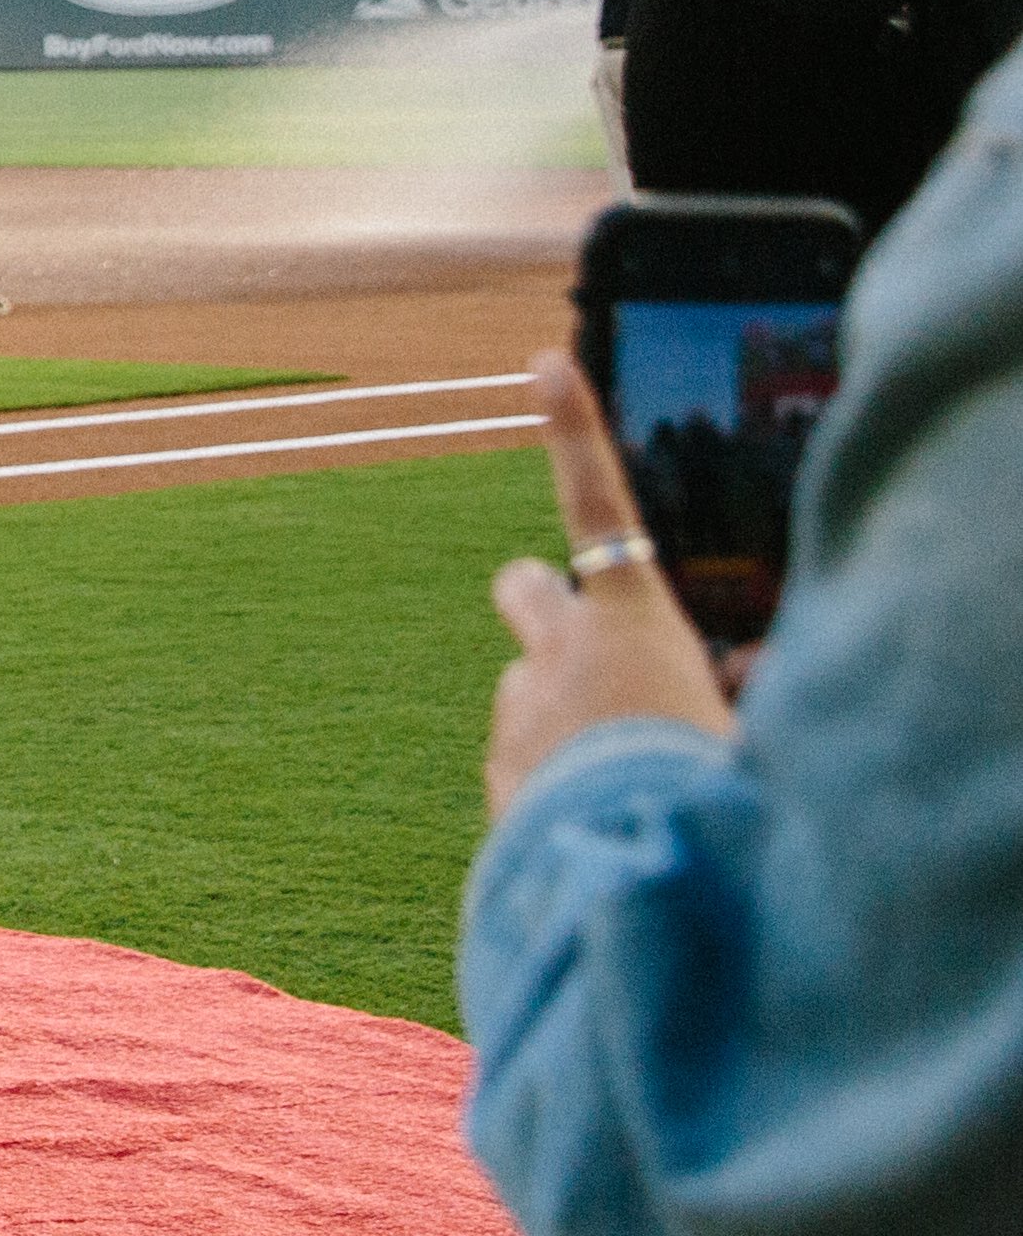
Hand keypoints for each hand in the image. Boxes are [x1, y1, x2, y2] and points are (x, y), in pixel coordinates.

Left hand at [485, 347, 740, 814]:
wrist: (638, 873)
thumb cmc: (713, 792)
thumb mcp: (738, 729)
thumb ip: (716, 693)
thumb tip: (722, 684)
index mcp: (632, 619)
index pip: (599, 501)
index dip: (572, 428)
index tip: (542, 362)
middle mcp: (561, 649)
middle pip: (524, 585)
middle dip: (539, 597)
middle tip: (571, 631)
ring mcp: (520, 707)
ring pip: (526, 691)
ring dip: (559, 714)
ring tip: (621, 779)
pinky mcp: (496, 767)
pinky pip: (525, 763)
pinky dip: (554, 781)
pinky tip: (597, 827)